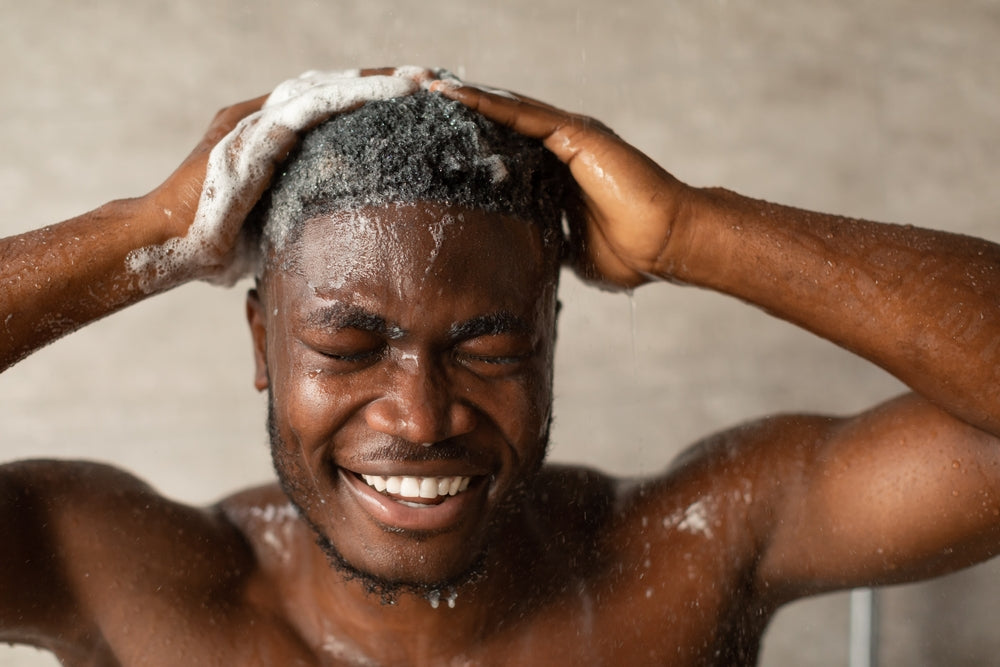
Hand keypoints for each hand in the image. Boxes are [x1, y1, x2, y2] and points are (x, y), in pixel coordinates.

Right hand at [132, 67, 435, 289]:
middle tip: (426, 79)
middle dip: (379, 84)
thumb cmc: (218, 244)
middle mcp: (261, 118)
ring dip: (371, 83)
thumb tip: (342, 239)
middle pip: (330, 89)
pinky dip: (347, 97)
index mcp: (269, 137)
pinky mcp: (251, 134)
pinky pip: (306, 107)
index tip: (412, 103)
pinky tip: (382, 94)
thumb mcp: (276, 224)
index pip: (327, 107)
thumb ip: (304, 214)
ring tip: (415, 81)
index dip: (368, 101)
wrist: (169, 247)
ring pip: (323, 89)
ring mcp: (254, 121)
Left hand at [433, 81, 692, 288]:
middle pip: (504, 120)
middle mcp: (565, 146)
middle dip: (464, 109)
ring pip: (509, 109)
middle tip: (419, 96)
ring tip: (427, 89)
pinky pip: (523, 114)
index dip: (476, 139)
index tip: (437, 137)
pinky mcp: (577, 134)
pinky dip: (488, 103)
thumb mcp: (575, 253)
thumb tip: (527, 259)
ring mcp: (571, 136)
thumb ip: (551, 244)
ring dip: (467, 98)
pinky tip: (455, 96)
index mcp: (562, 172)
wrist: (668, 245)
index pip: (510, 148)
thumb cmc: (632, 253)